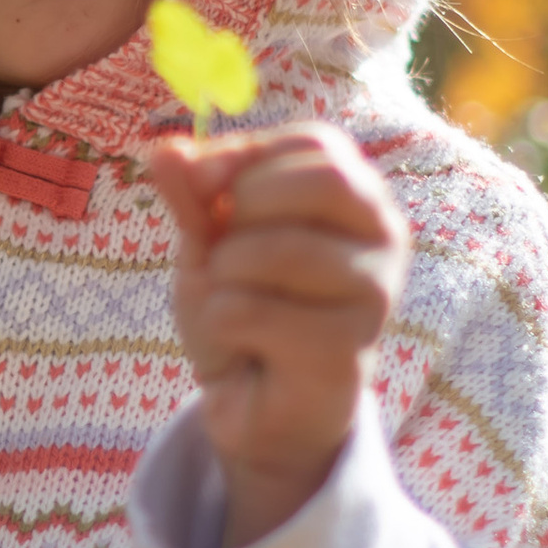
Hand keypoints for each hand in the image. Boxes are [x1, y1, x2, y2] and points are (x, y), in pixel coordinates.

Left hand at [144, 125, 410, 547]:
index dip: (246, 157)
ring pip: (281, 249)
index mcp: (358, 195)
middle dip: (248, 209)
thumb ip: (190, 193)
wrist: (256, 404)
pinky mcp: (347, 352)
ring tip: (230, 299)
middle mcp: (385, 237)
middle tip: (226, 248)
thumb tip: (162, 150)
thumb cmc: (245, 306)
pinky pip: (256, 311)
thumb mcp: (208, 239)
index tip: (204, 191)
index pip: (316, 143)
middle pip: (325, 181)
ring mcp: (374, 295)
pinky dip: (223, 321)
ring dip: (227, 273)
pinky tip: (242, 343)